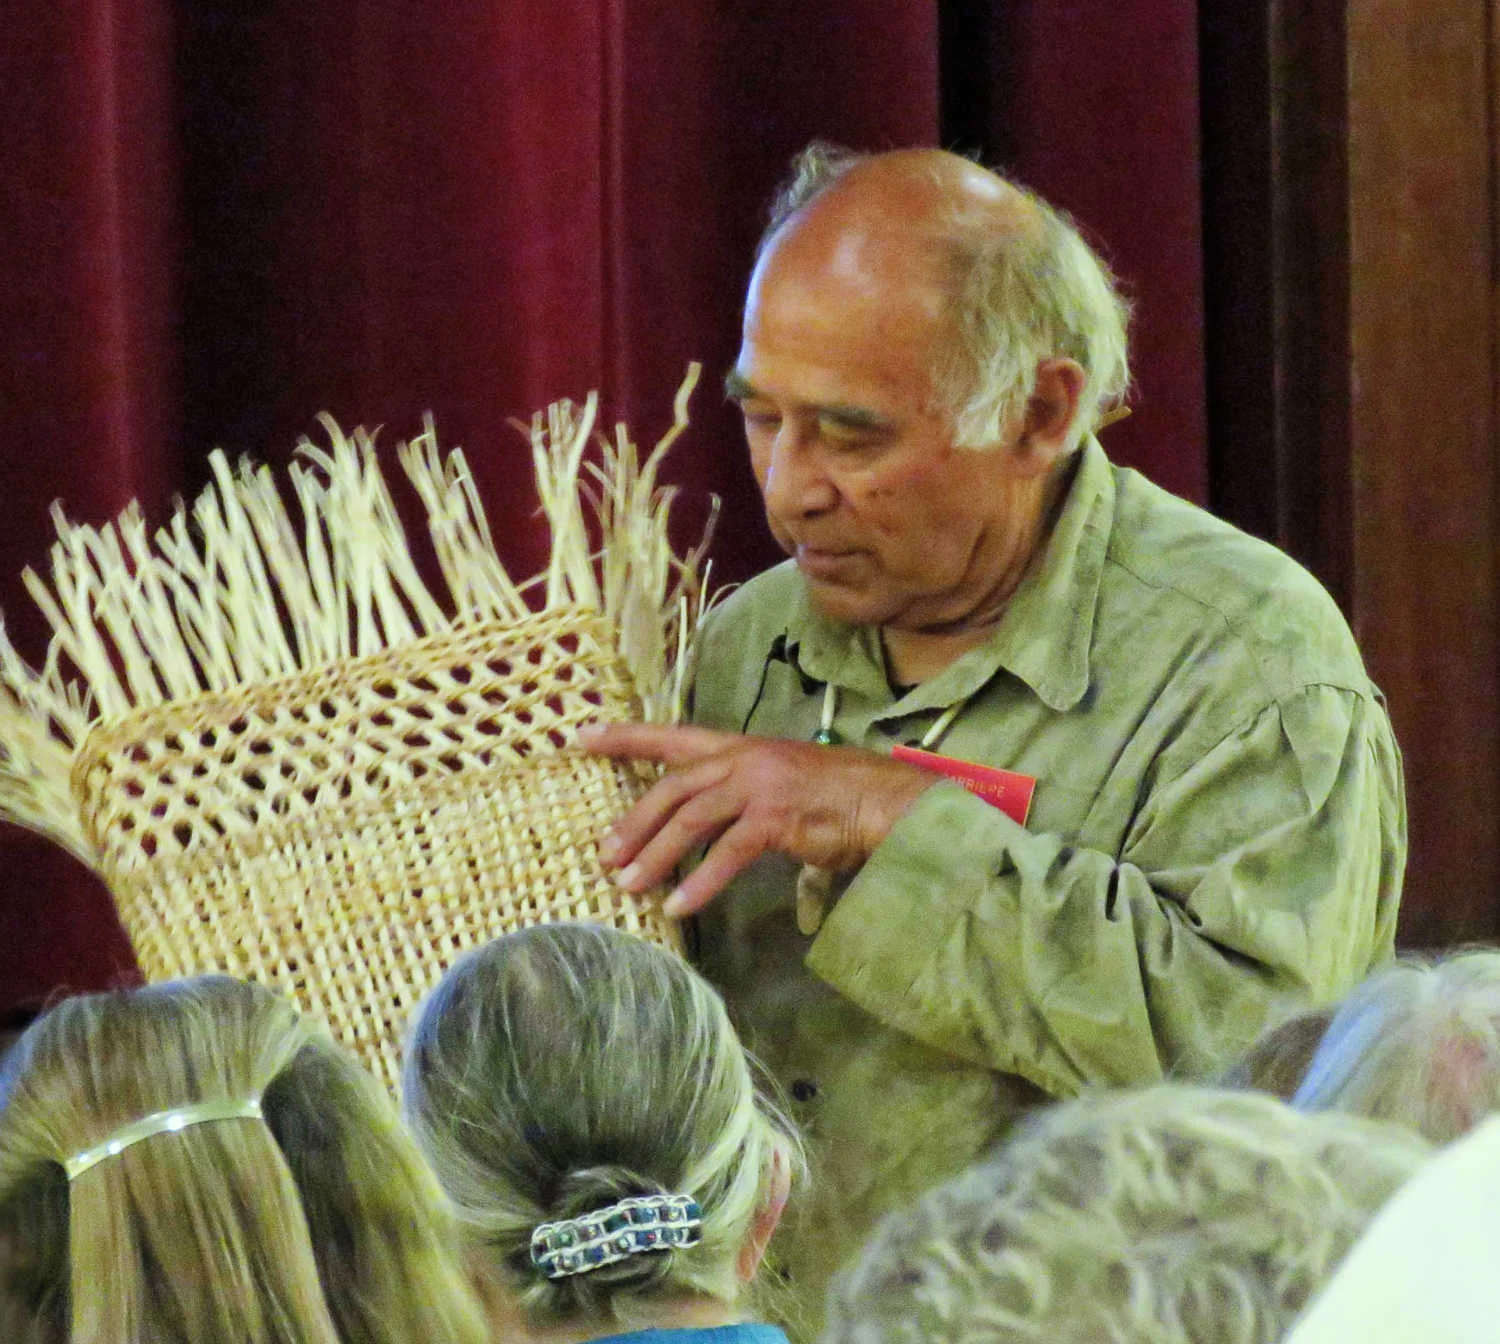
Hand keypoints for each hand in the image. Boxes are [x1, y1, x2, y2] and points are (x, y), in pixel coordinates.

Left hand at [579, 722, 935, 916]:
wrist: (886, 802)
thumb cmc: (835, 799)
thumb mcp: (777, 785)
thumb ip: (738, 801)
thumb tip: (705, 830)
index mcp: (739, 746)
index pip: (671, 736)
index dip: (625, 736)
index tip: (581, 736)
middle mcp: (744, 758)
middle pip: (673, 786)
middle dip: (633, 820)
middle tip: (604, 853)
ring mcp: (760, 784)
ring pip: (691, 817)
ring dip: (656, 853)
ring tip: (628, 885)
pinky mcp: (778, 816)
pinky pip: (728, 852)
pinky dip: (700, 881)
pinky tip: (679, 906)